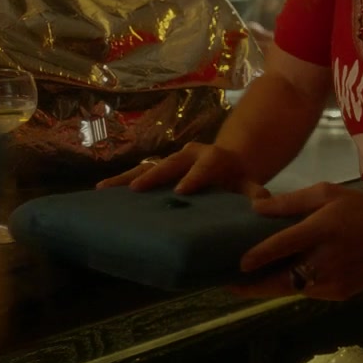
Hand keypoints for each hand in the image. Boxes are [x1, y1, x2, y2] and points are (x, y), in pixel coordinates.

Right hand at [96, 142, 263, 195]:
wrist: (228, 162)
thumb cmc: (239, 179)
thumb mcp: (251, 185)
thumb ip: (255, 194)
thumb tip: (262, 207)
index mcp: (212, 158)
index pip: (203, 167)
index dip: (194, 177)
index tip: (183, 191)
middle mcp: (188, 155)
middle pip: (169, 164)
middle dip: (153, 176)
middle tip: (136, 189)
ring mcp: (170, 161)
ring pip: (147, 167)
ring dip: (126, 179)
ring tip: (103, 189)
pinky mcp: (157, 170)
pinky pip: (138, 175)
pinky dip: (120, 183)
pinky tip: (100, 194)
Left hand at [234, 183, 362, 300]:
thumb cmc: (359, 209)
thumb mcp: (327, 193)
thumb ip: (291, 201)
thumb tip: (256, 208)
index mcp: (322, 230)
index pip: (284, 245)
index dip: (260, 256)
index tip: (238, 265)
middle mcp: (326, 259)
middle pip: (283, 280)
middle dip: (254, 287)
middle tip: (230, 286)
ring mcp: (334, 281)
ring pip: (292, 289)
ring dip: (270, 288)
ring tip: (246, 283)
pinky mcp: (338, 293)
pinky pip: (307, 291)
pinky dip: (291, 286)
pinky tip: (278, 279)